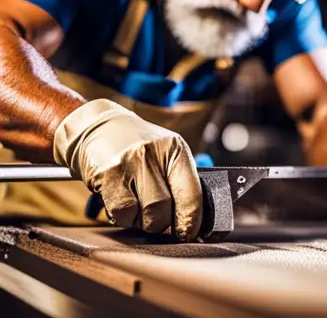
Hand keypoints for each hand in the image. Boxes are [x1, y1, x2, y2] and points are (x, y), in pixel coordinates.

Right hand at [53, 99, 201, 237]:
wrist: (100, 127)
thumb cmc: (139, 147)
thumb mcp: (166, 155)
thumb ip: (181, 183)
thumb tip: (192, 225)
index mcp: (176, 149)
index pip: (192, 193)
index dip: (191, 220)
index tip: (188, 233)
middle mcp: (155, 153)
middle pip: (165, 208)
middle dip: (162, 222)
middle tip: (156, 218)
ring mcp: (130, 162)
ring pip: (145, 213)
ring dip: (142, 221)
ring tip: (139, 207)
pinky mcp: (108, 174)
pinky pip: (122, 211)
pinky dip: (124, 217)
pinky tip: (123, 203)